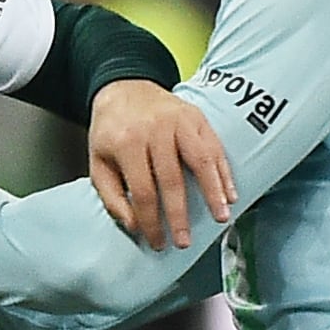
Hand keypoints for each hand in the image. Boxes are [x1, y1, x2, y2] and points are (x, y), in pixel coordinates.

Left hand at [88, 79, 235, 251]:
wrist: (125, 88)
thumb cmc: (112, 131)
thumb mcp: (99, 163)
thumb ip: (112, 197)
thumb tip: (134, 226)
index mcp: (127, 142)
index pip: (143, 192)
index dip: (152, 221)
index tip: (158, 241)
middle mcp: (155, 129)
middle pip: (172, 180)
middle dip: (180, 216)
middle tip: (185, 242)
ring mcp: (179, 120)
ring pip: (201, 160)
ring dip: (213, 192)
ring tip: (221, 218)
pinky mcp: (196, 116)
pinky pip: (214, 147)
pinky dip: (224, 172)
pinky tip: (230, 193)